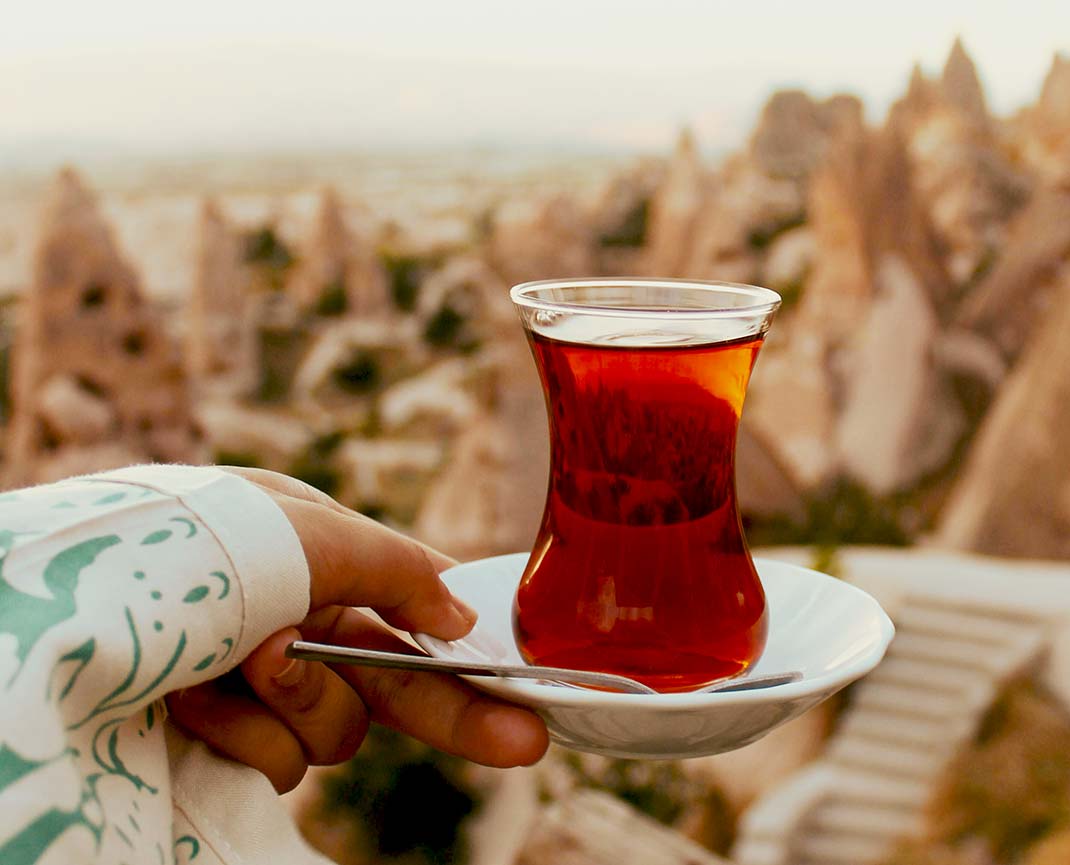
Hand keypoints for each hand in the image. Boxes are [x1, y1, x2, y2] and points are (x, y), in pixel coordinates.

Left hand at [166, 467, 548, 792]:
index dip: (465, 646)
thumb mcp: (303, 534)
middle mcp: (291, 620)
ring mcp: (255, 687)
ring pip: (336, 730)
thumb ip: (397, 571)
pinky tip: (198, 700)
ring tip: (245, 661)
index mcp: (311, 556)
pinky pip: (277, 764)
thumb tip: (461, 620)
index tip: (521, 685)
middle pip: (396, 681)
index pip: (410, 605)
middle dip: (458, 714)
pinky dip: (247, 736)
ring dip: (300, 700)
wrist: (69, 614)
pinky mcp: (220, 740)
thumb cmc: (189, 549)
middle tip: (524, 747)